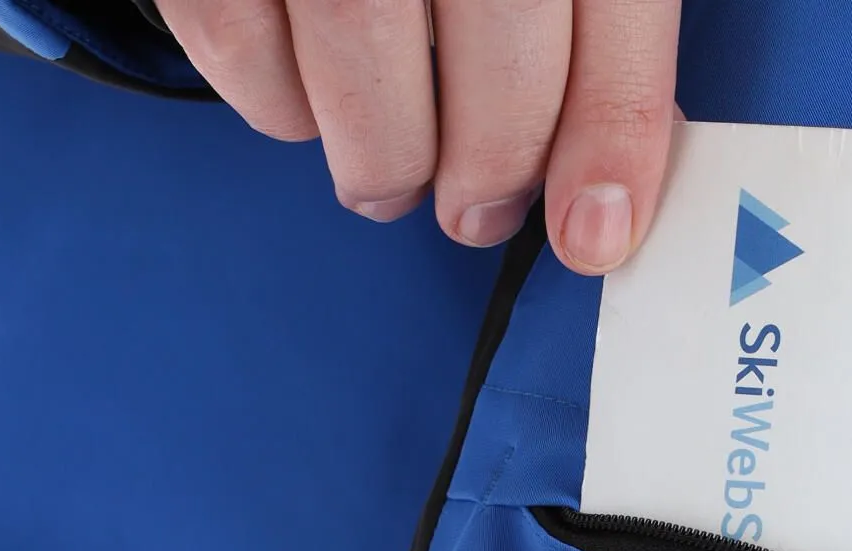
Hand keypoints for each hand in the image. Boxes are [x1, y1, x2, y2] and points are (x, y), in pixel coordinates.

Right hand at [155, 0, 680, 273]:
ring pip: (361, 44)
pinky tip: (312, 102)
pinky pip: (243, 41)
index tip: (593, 226)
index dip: (608, 129)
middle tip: (478, 207)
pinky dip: (283, 106)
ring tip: (390, 177)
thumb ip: (589, 18)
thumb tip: (602, 177)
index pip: (607, 2)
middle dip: (492, 159)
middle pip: (493, 34)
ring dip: (385, 156)